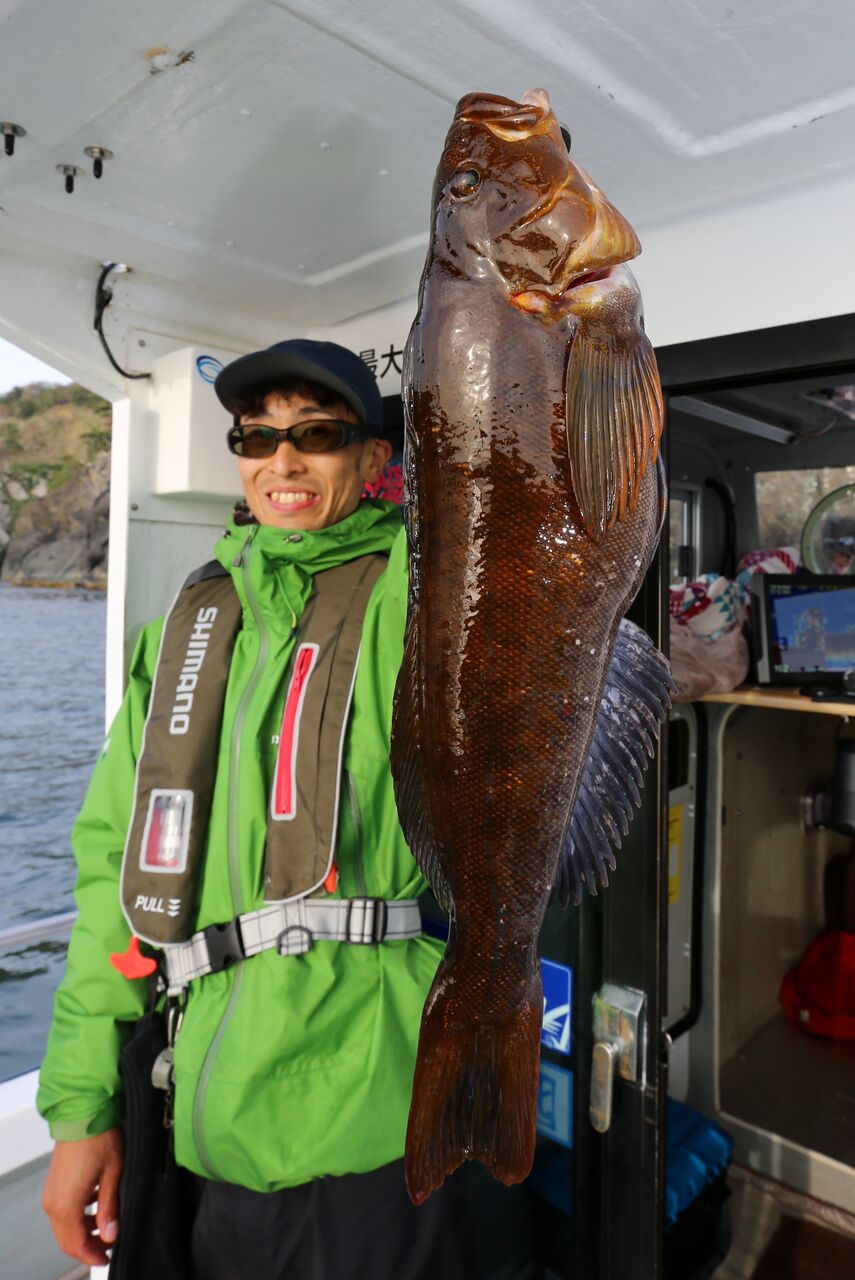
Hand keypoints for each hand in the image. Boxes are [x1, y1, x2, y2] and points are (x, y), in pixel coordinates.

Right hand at [42, 1127, 123, 1266]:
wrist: (84, 1112)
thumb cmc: (99, 1137)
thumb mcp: (113, 1174)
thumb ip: (110, 1208)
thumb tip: (110, 1234)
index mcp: (67, 1204)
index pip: (76, 1244)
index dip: (92, 1255)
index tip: (106, 1258)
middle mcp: (54, 1202)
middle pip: (67, 1239)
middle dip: (87, 1247)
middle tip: (107, 1248)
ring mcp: (52, 1192)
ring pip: (64, 1226)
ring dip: (83, 1231)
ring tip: (106, 1227)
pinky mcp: (54, 1184)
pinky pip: (63, 1211)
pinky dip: (78, 1216)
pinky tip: (97, 1207)